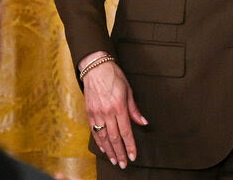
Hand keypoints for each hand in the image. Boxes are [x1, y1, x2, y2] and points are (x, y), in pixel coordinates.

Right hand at [81, 53, 147, 168]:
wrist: (96, 68)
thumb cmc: (114, 76)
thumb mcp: (128, 89)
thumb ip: (134, 109)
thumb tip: (143, 122)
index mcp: (119, 106)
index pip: (126, 131)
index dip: (130, 145)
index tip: (133, 156)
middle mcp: (107, 112)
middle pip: (114, 137)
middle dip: (120, 152)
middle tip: (123, 164)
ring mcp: (96, 113)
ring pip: (103, 137)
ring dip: (109, 151)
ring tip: (114, 160)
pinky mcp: (89, 113)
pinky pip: (94, 131)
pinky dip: (99, 142)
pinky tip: (103, 149)